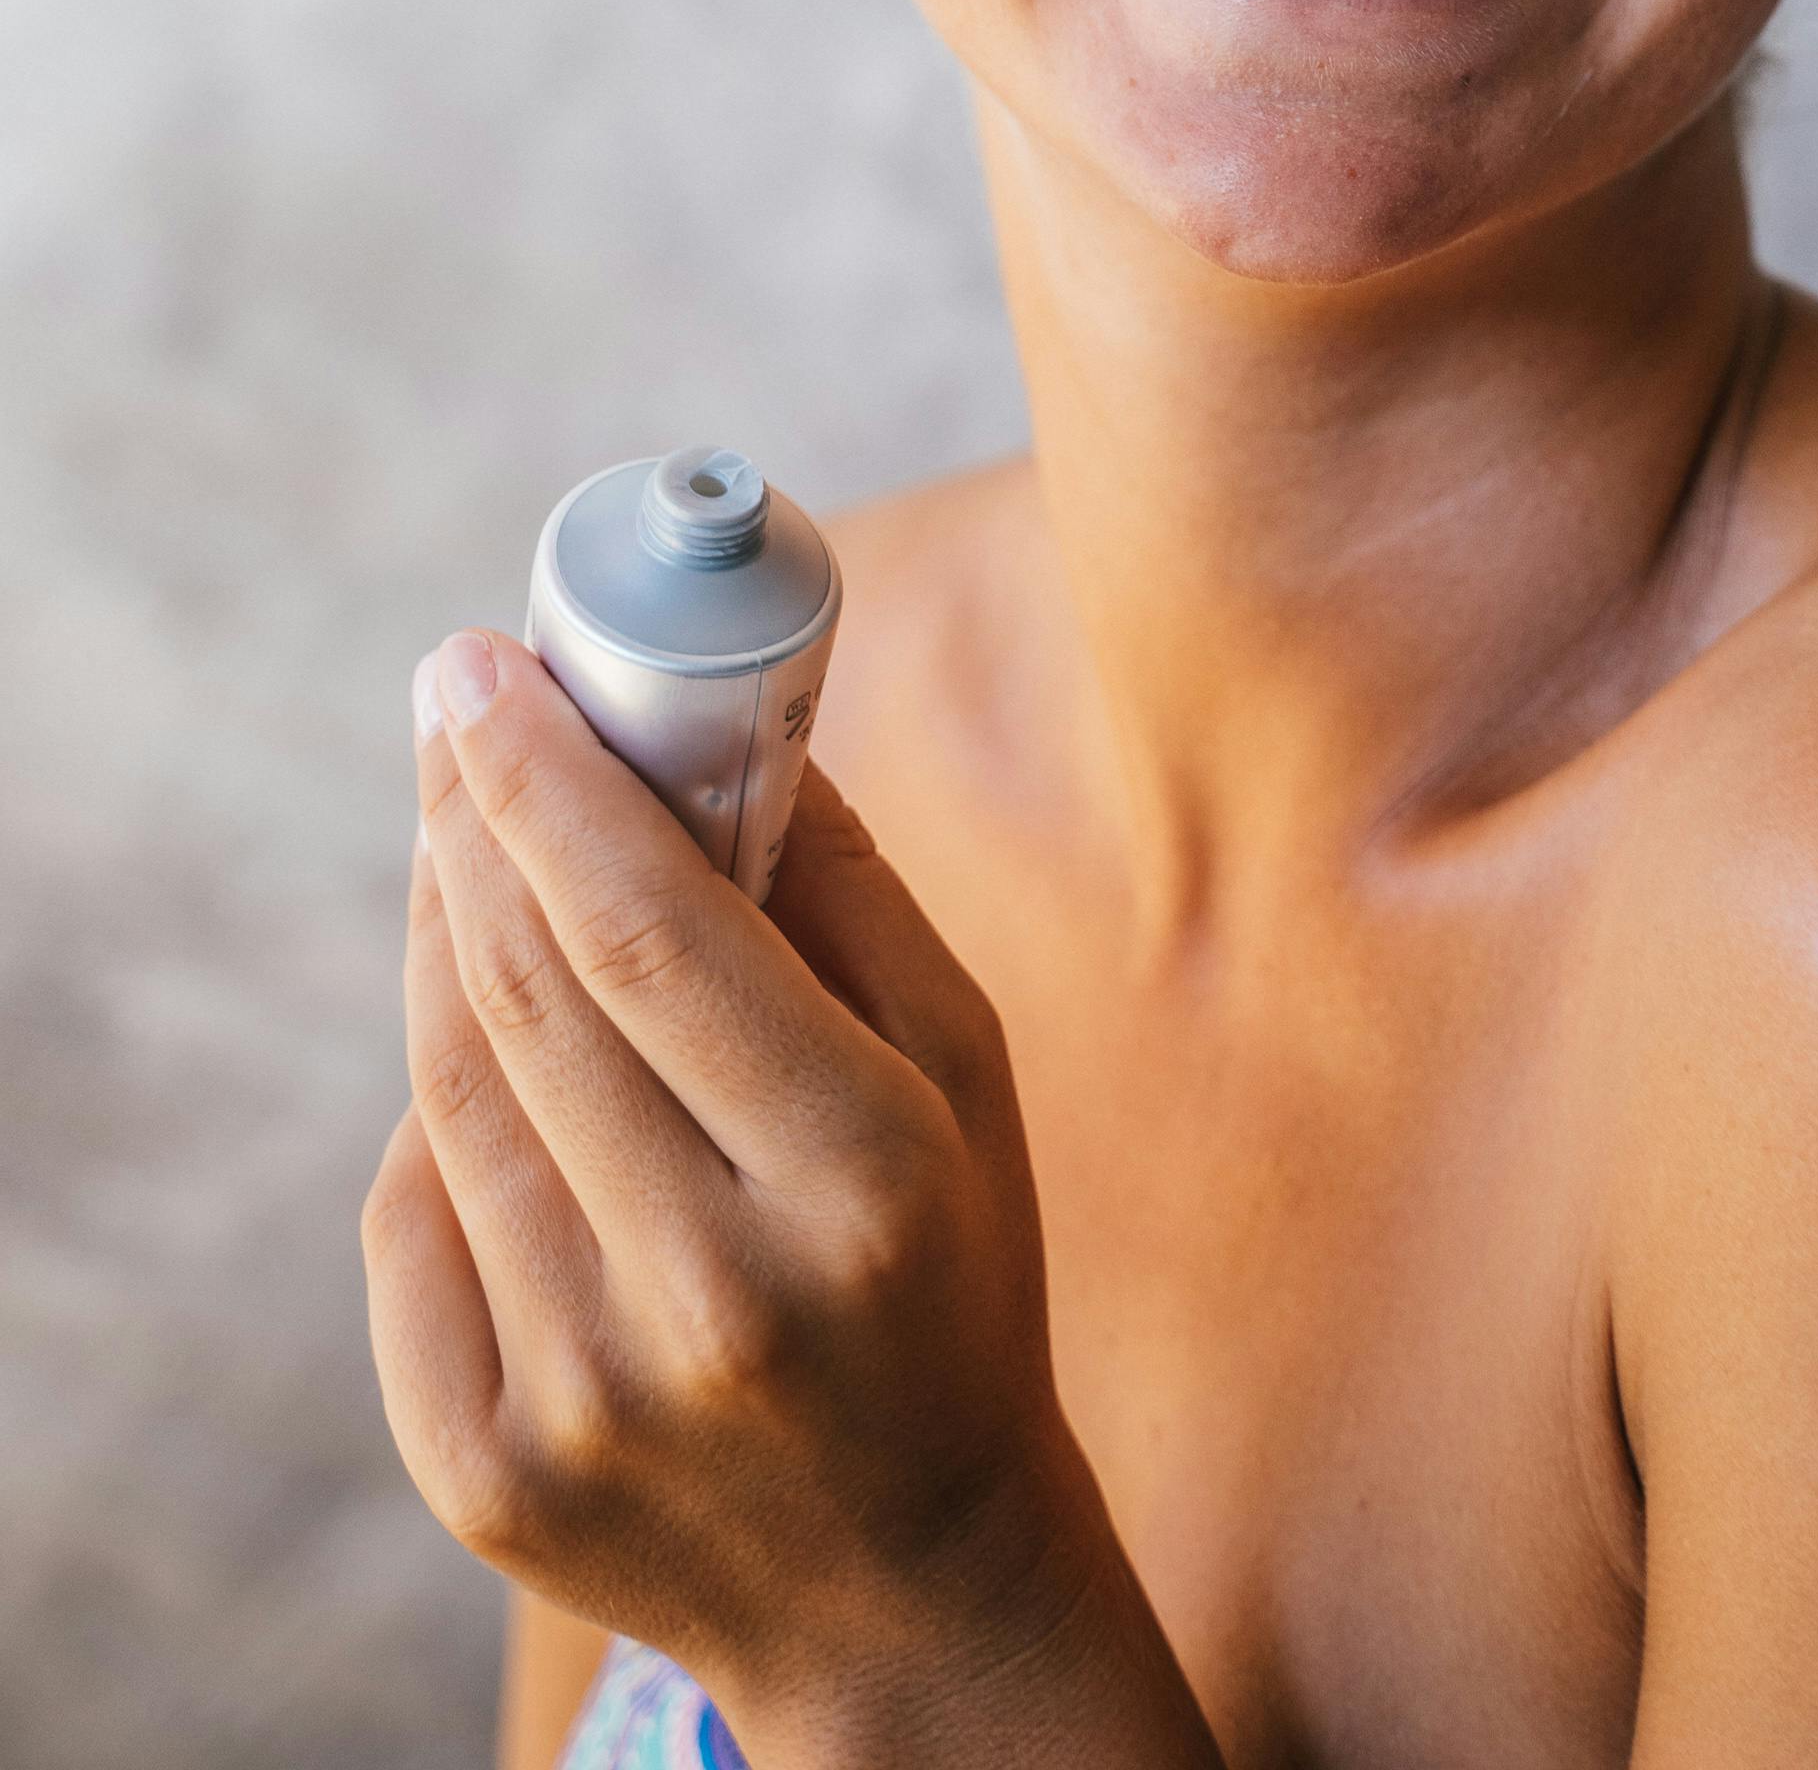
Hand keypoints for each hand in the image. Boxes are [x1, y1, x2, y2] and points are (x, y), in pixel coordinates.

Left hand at [363, 629, 1215, 1769]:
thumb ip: (849, 895)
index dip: (546, 780)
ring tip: (456, 837)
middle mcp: (715, 1295)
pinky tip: (476, 1042)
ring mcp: (584, 1398)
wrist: (911, 1594)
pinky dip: (435, 1113)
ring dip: (438, 935)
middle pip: (531, 997)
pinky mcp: (486, 1476)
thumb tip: (721, 725)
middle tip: (450, 707)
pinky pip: (413, 1232)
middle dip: (471, 819)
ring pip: (452, 1097)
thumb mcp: (964, 1075)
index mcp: (861, 1180)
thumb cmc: (951, 1283)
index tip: (477, 664)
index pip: (649, 934)